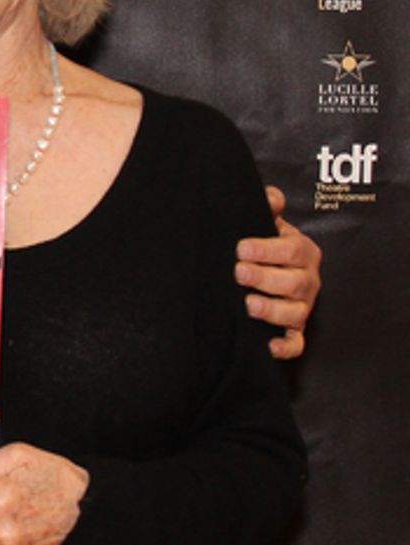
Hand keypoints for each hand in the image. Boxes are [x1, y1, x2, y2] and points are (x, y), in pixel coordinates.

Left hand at [236, 185, 321, 359]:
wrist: (271, 266)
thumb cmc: (267, 244)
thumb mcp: (267, 222)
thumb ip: (269, 206)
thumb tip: (270, 196)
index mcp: (302, 252)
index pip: (292, 249)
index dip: (267, 250)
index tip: (241, 248)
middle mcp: (306, 280)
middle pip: (293, 282)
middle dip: (265, 278)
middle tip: (239, 273)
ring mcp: (302, 306)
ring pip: (295, 313)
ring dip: (272, 310)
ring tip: (248, 304)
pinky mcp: (294, 329)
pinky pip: (296, 344)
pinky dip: (285, 348)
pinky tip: (268, 346)